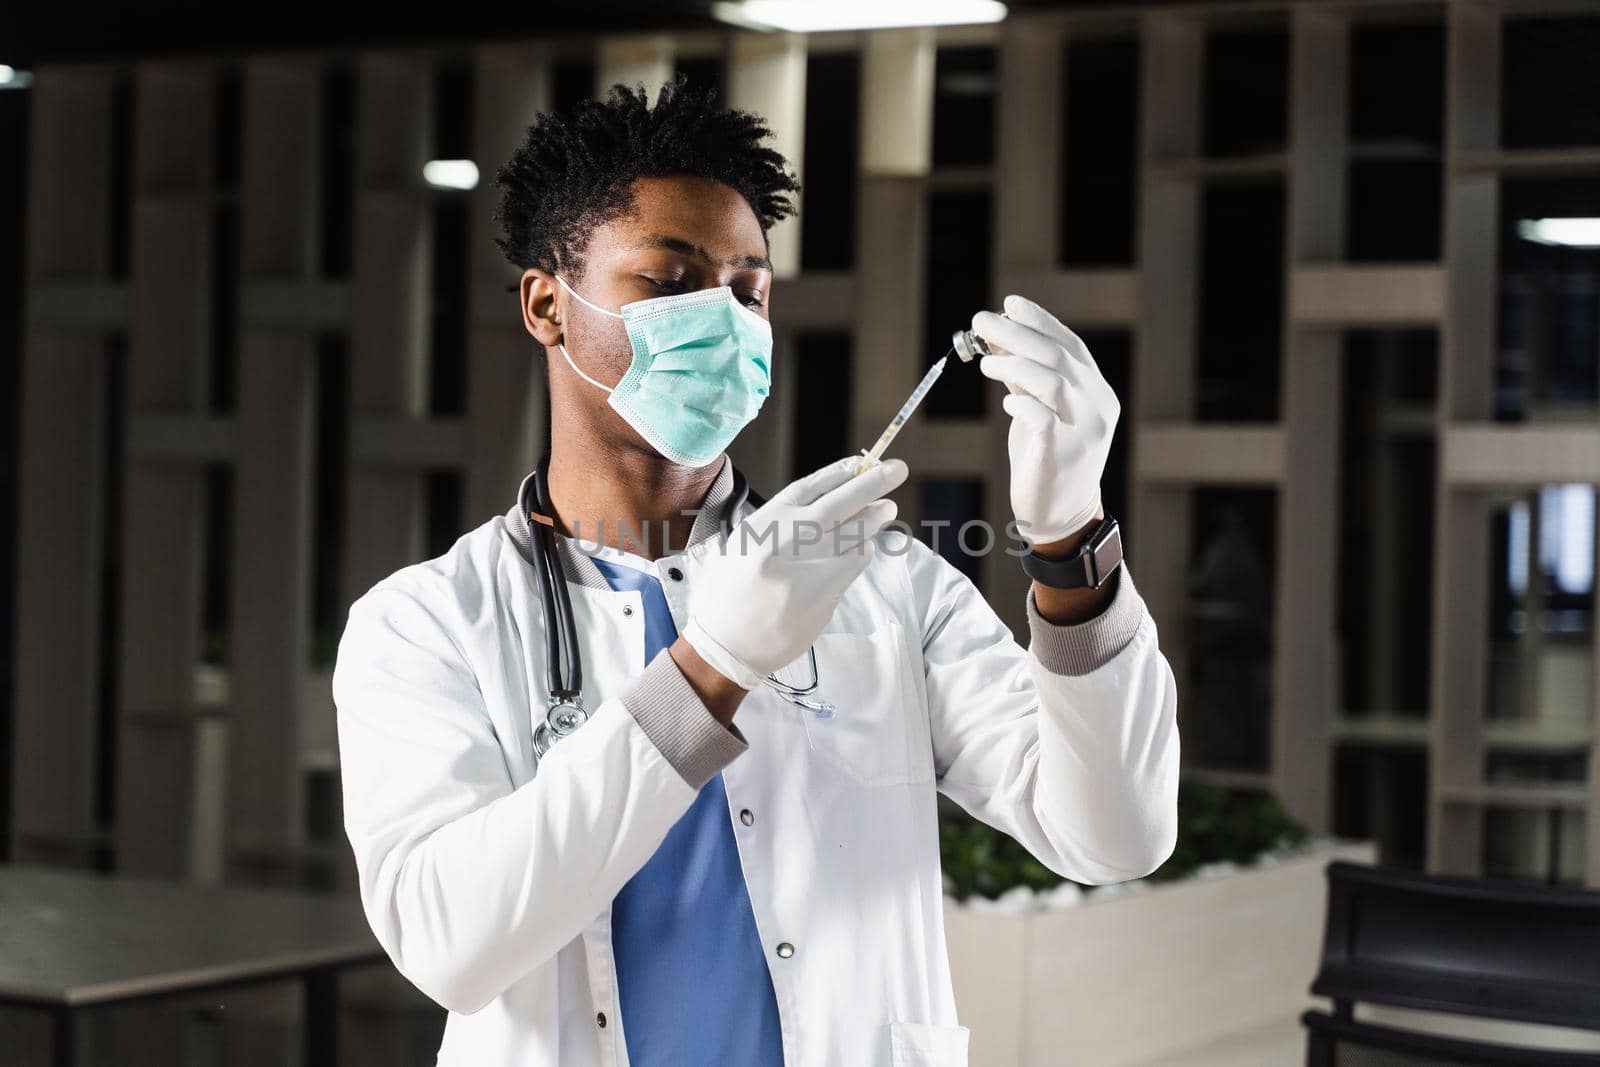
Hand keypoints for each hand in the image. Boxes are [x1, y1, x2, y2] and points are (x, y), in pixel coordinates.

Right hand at [681, 456, 907, 689]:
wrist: (727, 643)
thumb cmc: (735, 590)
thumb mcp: (747, 543)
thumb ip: (785, 521)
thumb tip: (838, 496)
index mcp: (762, 525)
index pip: (809, 488)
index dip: (840, 472)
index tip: (863, 462)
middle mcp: (782, 543)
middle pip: (837, 504)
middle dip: (872, 483)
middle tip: (897, 469)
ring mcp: (803, 571)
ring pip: (853, 535)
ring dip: (874, 520)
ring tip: (887, 510)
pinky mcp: (820, 597)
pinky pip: (853, 565)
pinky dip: (862, 552)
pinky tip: (863, 548)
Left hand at [972, 294, 1119, 545]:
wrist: (1061, 514)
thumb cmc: (1047, 456)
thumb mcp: (1038, 410)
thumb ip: (1024, 377)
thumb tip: (997, 337)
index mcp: (1097, 392)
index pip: (1071, 346)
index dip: (1041, 322)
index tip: (1010, 303)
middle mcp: (1098, 408)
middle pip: (1058, 358)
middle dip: (1017, 334)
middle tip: (981, 320)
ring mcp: (1085, 433)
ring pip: (1053, 382)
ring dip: (1014, 363)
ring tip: (984, 360)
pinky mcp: (1063, 456)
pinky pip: (1043, 419)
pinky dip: (1022, 403)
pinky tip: (1006, 400)